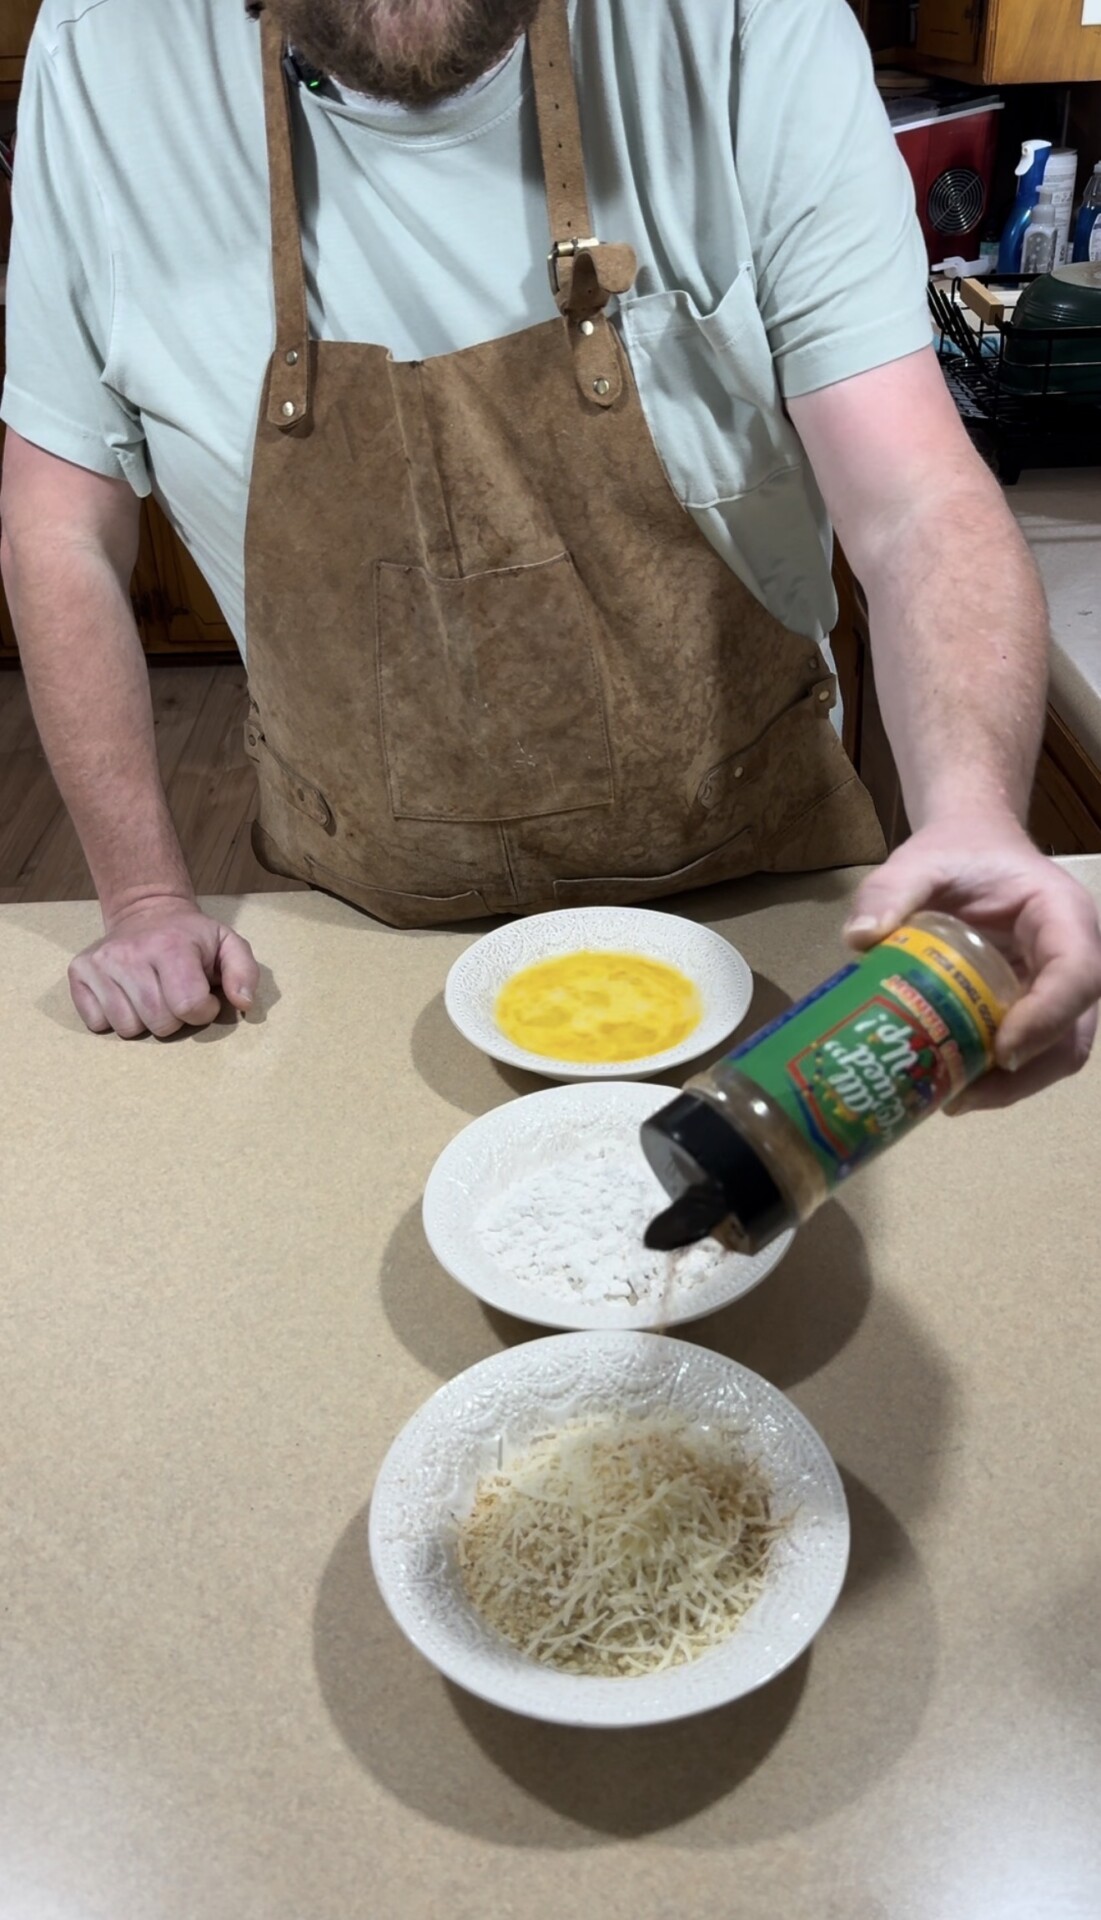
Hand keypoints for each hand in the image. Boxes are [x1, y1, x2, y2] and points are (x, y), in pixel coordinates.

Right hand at [69, 893, 259, 1037]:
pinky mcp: (78, 973)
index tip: (203, 996)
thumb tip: (243, 1003)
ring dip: (144, 1021)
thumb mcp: (227, 944)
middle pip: (158, 1023)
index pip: (189, 1006)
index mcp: (170, 946)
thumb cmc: (190, 936)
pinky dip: (114, 1019)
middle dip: (174, 1018)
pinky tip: (126, 996)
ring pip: (127, 1028)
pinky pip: (98, 1024)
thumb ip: (244, 972)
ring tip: (152, 994)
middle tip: (175, 995)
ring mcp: (100, 964)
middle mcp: (130, 953)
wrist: (146, 910)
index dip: (203, 1010)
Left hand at [843, 817, 1100, 1111]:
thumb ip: (890, 890)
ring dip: (1011, 1086)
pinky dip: (999, 1076)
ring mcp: (1059, 986)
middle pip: (1074, 1030)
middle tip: (961, 1095)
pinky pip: (1034, 1051)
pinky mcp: (1037, 1005)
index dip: (1046, 1019)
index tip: (999, 1051)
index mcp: (1061, 915)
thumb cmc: (956, 853)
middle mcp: (1076, 955)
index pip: (1077, 974)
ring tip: (949, 1099)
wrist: (972, 849)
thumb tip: (860, 939)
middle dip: (1025, 1073)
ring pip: (1058, 1051)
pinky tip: (952, 1084)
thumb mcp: (919, 861)